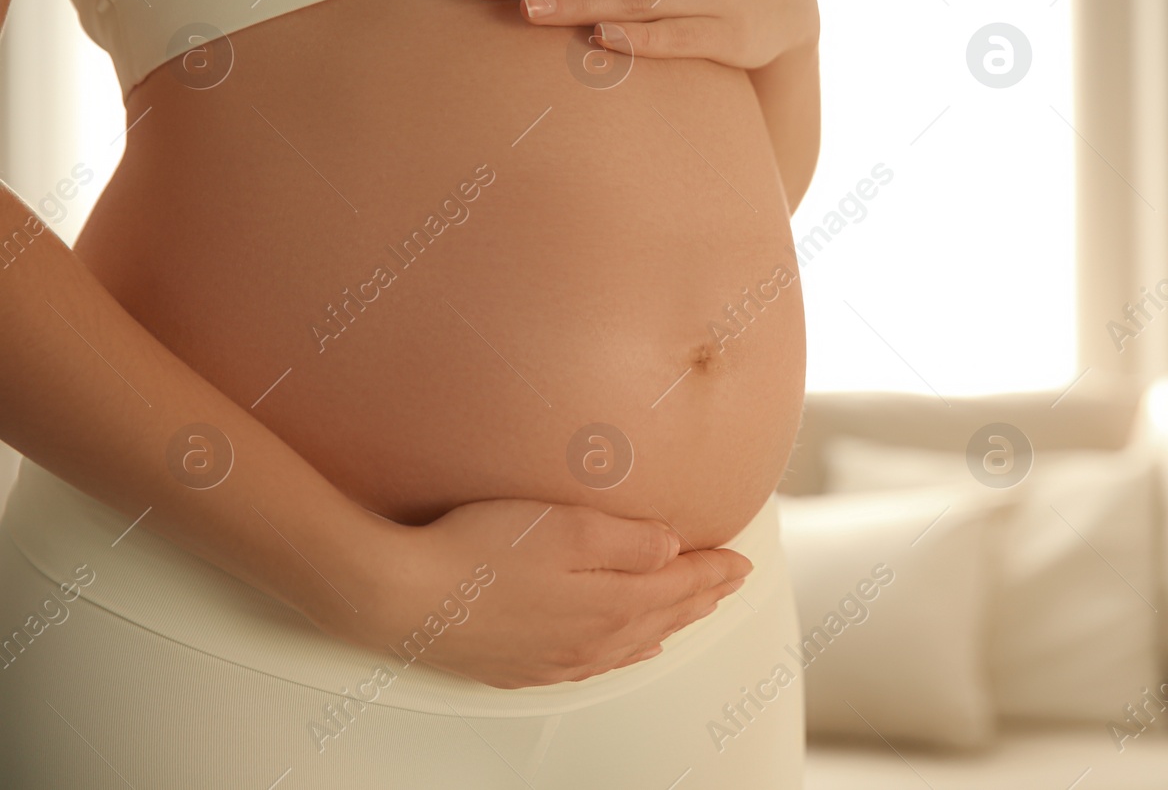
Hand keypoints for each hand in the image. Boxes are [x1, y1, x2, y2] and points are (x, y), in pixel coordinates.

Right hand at [340, 497, 752, 689]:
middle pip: (665, 614)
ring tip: (695, 608)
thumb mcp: (568, 526)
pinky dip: (628, 649)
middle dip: (702, 596)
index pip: (681, 584)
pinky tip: (632, 645)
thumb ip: (629, 539)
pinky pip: (598, 663)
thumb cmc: (479, 553)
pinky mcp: (525, 666)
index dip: (715, 569)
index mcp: (612, 604)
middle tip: (731, 581)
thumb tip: (673, 548)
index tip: (740, 560)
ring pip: (635, 641)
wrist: (403, 598)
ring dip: (670, 621)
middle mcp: (593, 641)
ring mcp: (559, 659)